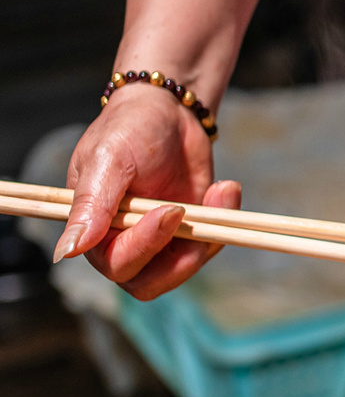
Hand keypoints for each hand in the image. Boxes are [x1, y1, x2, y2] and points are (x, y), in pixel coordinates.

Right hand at [54, 84, 240, 299]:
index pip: (117, 264)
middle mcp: (123, 243)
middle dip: (180, 258)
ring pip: (183, 271)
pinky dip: (225, 222)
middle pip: (148, 283)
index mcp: (94, 230)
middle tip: (191, 212)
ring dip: (208, 239)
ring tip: (221, 191)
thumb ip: (91, 206)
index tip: (170, 211)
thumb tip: (67, 251)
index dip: (144, 247)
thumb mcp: (108, 160)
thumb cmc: (128, 130)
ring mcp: (160, 241)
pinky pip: (209, 247)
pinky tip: (225, 189)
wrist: (169, 113)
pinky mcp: (190, 233)